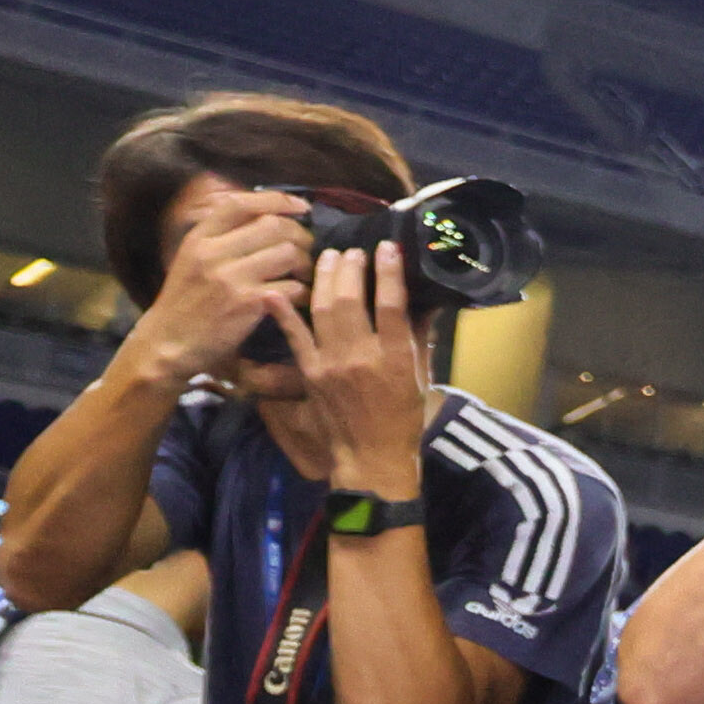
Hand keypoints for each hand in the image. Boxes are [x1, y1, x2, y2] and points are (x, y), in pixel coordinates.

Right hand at [130, 184, 317, 392]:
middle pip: (273, 226)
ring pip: (287, 253)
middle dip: (301, 235)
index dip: (278, 200)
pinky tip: (302, 297)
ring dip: (305, 263)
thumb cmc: (185, 303)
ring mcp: (229, 277)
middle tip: (309, 248)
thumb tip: (262, 215)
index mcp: (199, 238)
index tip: (302, 207)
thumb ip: (220, 238)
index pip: (241, 204)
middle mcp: (213, 252)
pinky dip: (304, 291)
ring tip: (306, 274)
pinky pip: (291, 287)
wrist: (167, 343)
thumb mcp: (191, 260)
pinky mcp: (246, 303)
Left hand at [259, 239, 430, 493]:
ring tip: (327, 257)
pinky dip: (284, 312)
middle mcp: (361, 356)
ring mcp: (331, 363)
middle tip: (352, 250)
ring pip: (322, 309)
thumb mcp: (420, 377)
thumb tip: (427, 301)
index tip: (387, 247)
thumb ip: (419, 337)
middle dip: (350, 267)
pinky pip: (294, 336)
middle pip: (350, 299)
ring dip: (323, 278)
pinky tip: (276, 290)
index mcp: (394, 357)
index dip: (388, 271)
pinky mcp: (309, 372)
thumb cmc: (403, 418)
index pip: (391, 304)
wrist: (372, 456)